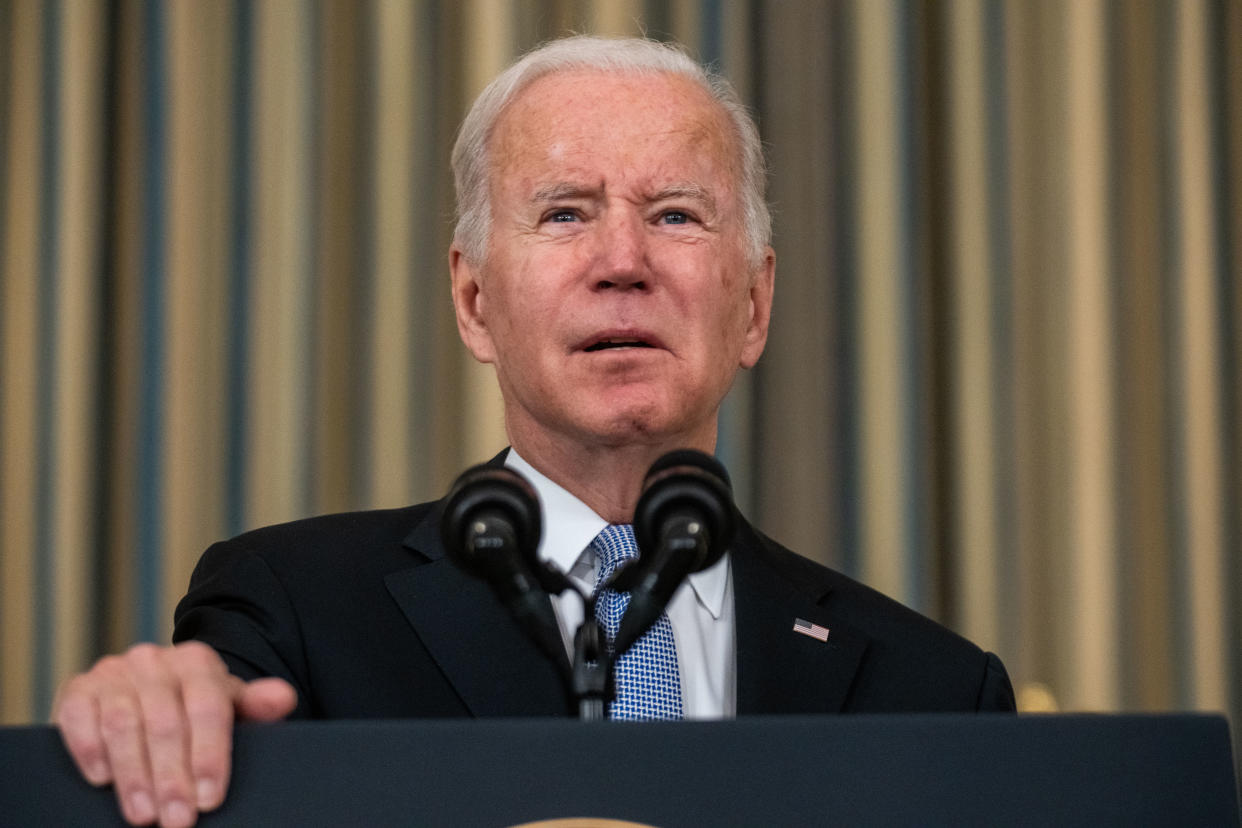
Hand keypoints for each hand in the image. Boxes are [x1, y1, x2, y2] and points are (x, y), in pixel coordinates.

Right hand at [53, 641, 296, 826]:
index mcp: (197, 662)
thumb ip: (256, 705)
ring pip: (122, 723)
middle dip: (171, 778)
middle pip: (165, 722)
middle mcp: (154, 660)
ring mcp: (113, 671)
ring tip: (143, 815)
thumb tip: (283, 698)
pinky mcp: (77, 688)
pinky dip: (89, 748)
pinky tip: (101, 779)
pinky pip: (78, 717)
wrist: (151, 688)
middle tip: (176, 820)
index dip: (209, 755)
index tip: (210, 798)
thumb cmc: (195, 706)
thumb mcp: (229, 705)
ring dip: (132, 775)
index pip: (208, 707)